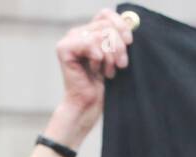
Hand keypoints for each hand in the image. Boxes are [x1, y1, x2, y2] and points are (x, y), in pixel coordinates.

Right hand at [48, 8, 133, 144]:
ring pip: (100, 36)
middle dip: (119, 47)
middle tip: (121, 65)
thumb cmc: (106, 84)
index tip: (130, 41)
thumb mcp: (117, 58)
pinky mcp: (64, 48)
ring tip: (108, 71)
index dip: (120, 24)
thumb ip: (120, 40)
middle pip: (107, 25)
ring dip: (110, 57)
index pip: (106, 15)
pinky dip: (98, 59)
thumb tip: (131, 23)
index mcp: (90, 32)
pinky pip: (91, 45)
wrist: (90, 103)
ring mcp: (69, 39)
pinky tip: (95, 70)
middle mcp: (79, 32)